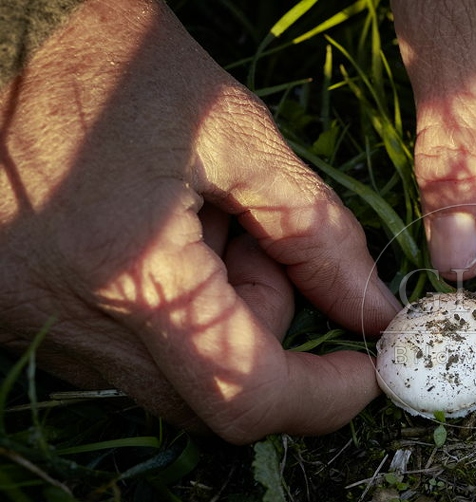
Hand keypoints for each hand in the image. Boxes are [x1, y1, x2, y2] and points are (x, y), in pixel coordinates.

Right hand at [0, 0, 399, 442]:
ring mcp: (33, 323)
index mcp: (131, 271)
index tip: (365, 366)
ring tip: (198, 218)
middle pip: (210, 398)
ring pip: (169, 374)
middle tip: (261, 243)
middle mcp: (71, 320)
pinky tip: (155, 234)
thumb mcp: (237, 135)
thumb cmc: (115, 61)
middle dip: (266, 335)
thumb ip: (314, 233)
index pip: (246, 394)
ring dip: (215, 317)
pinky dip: (165, 310)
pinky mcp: (18, 312)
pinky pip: (122, 349)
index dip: (324, 397)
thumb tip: (371, 308)